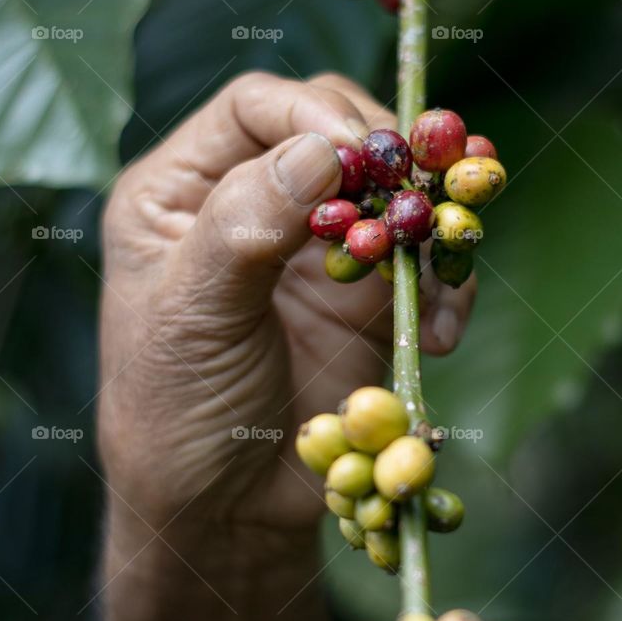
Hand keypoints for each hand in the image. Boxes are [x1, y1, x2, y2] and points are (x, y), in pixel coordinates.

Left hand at [98, 72, 475, 535]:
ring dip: (427, 225)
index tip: (359, 153)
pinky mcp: (367, 302)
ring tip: (435, 275)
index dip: (313, 112)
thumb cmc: (177, 411)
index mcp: (181, 191)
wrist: (225, 513)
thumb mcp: (195, 314)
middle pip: (337, 134)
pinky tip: (437, 331)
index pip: (256, 107)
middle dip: (385, 163)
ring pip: (392, 195)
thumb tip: (320, 150)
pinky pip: (424, 264)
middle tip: (417, 197)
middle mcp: (253, 206)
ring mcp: (316, 253)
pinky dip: (444, 287)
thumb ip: (247, 226)